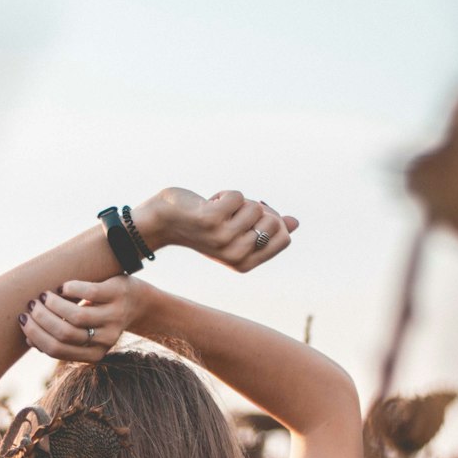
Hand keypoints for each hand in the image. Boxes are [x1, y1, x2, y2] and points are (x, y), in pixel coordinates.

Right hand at [18, 276, 144, 360]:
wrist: (138, 302)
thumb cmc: (102, 318)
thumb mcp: (85, 334)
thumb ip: (62, 340)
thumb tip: (30, 341)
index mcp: (95, 354)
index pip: (56, 350)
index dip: (35, 335)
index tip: (23, 320)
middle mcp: (106, 339)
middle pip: (64, 334)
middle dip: (40, 319)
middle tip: (31, 305)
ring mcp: (113, 317)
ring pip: (76, 316)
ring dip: (53, 305)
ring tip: (44, 295)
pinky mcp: (117, 294)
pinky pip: (89, 293)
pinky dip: (70, 289)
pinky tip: (63, 287)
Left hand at [148, 188, 298, 271]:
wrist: (163, 222)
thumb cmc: (202, 225)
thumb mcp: (237, 230)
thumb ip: (265, 228)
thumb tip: (294, 223)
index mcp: (245, 263)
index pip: (284, 239)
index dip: (273, 221)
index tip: (250, 220)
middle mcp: (236, 255)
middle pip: (274, 221)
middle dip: (255, 209)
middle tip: (231, 214)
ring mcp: (223, 239)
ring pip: (255, 206)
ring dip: (237, 201)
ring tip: (216, 210)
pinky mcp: (211, 221)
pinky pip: (238, 196)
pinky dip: (225, 193)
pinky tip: (208, 204)